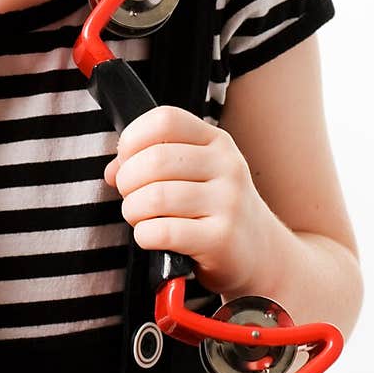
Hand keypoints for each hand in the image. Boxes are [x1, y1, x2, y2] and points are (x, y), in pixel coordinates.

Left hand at [103, 105, 277, 296]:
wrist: (261, 253)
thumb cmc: (217, 210)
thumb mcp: (196, 174)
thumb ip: (152, 160)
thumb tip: (111, 170)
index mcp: (216, 141)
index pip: (165, 119)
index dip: (133, 138)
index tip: (126, 159)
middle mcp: (226, 166)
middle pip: (154, 160)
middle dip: (127, 181)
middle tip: (130, 196)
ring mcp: (228, 202)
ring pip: (154, 196)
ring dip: (133, 210)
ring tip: (140, 217)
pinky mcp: (221, 239)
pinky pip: (163, 231)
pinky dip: (144, 235)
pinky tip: (152, 236)